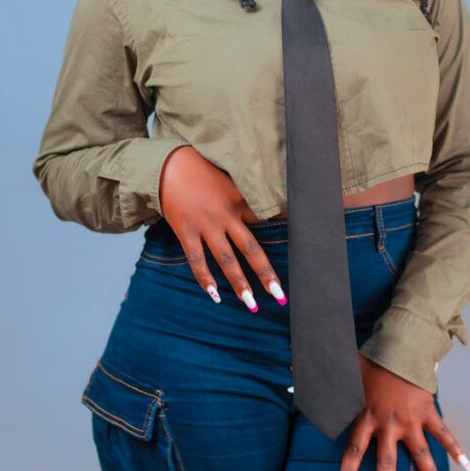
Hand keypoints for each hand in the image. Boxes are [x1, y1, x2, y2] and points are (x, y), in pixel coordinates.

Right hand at [158, 146, 287, 312]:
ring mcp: (205, 226)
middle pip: (250, 249)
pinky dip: (205, 279)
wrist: (168, 166)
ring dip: (239, 284)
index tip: (302, 249)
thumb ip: (245, 194)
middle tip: (279, 295)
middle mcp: (225, 216)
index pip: (266, 219)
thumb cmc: (200, 169)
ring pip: (226, 260)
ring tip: (250, 304)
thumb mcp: (229, 178)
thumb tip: (264, 205)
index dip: (283, 233)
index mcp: (239, 201)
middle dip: (265, 274)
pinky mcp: (186, 232)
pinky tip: (214, 295)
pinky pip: (197, 260)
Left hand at [335, 355, 469, 470]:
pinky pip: (444, 434)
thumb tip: (291, 375)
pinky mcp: (427, 412)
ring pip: (422, 455)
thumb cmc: (372, 360)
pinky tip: (467, 467)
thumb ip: (322, 379)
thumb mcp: (344, 370)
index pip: (354, 451)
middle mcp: (389, 424)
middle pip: (386, 462)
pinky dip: (457, 449)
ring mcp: (410, 420)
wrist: (401, 347)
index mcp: (367, 417)